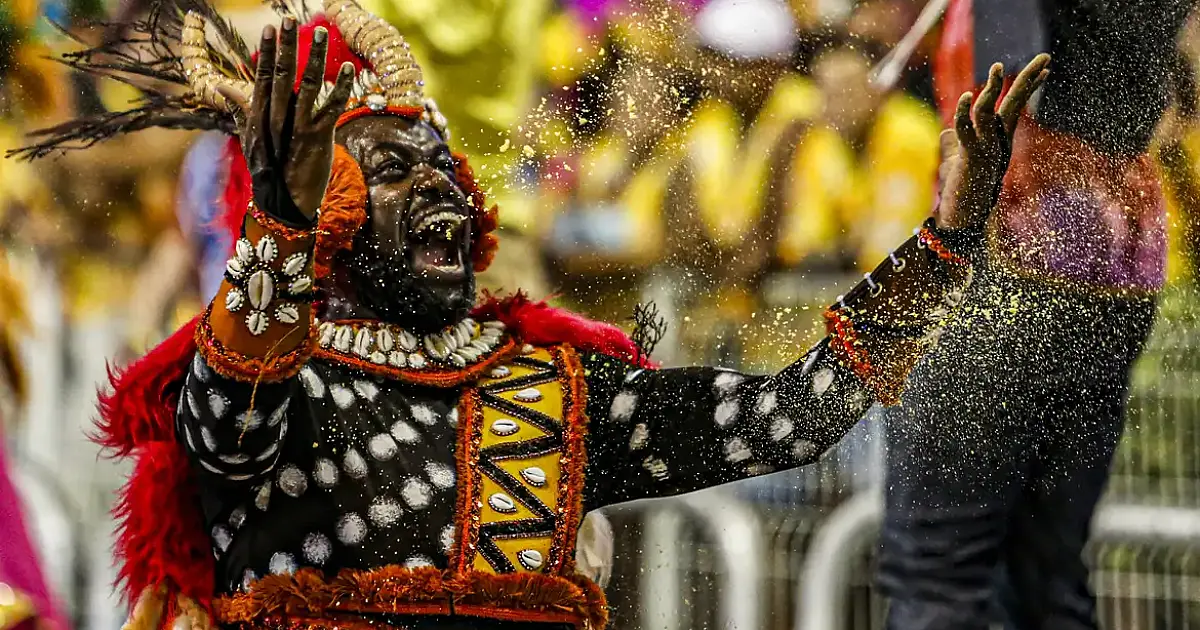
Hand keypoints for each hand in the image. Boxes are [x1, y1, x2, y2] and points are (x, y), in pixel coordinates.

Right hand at [219, 18, 354, 221]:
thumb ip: (242, 109)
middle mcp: (277, 117)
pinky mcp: (319, 137)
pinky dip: (342, 87)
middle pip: (282, 74)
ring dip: (315, 57)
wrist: (284, 203)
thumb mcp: (252, 137)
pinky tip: (349, 68)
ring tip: (320, 33)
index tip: (270, 27)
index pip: (262, 76)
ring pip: (308, 85)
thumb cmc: (269, 170)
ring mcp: (298, 126)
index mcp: (261, 115)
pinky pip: (332, 107)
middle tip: (288, 19)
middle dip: (286, 45)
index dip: (267, 51)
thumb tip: (223, 87)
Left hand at [935, 53, 1049, 230]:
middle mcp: (997, 143)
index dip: (1029, 87)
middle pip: (1014, 104)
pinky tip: (966, 97)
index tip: (1045, 69)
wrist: (962, 221)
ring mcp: (986, 150)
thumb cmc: (961, 193)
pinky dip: (965, 114)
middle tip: (1045, 58)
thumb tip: (946, 132)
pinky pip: (968, 132)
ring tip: (997, 67)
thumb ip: (953, 145)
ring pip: (991, 112)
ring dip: (994, 89)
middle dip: (1028, 79)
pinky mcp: (971, 159)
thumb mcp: (957, 163)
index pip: (1015, 107)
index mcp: (998, 141)